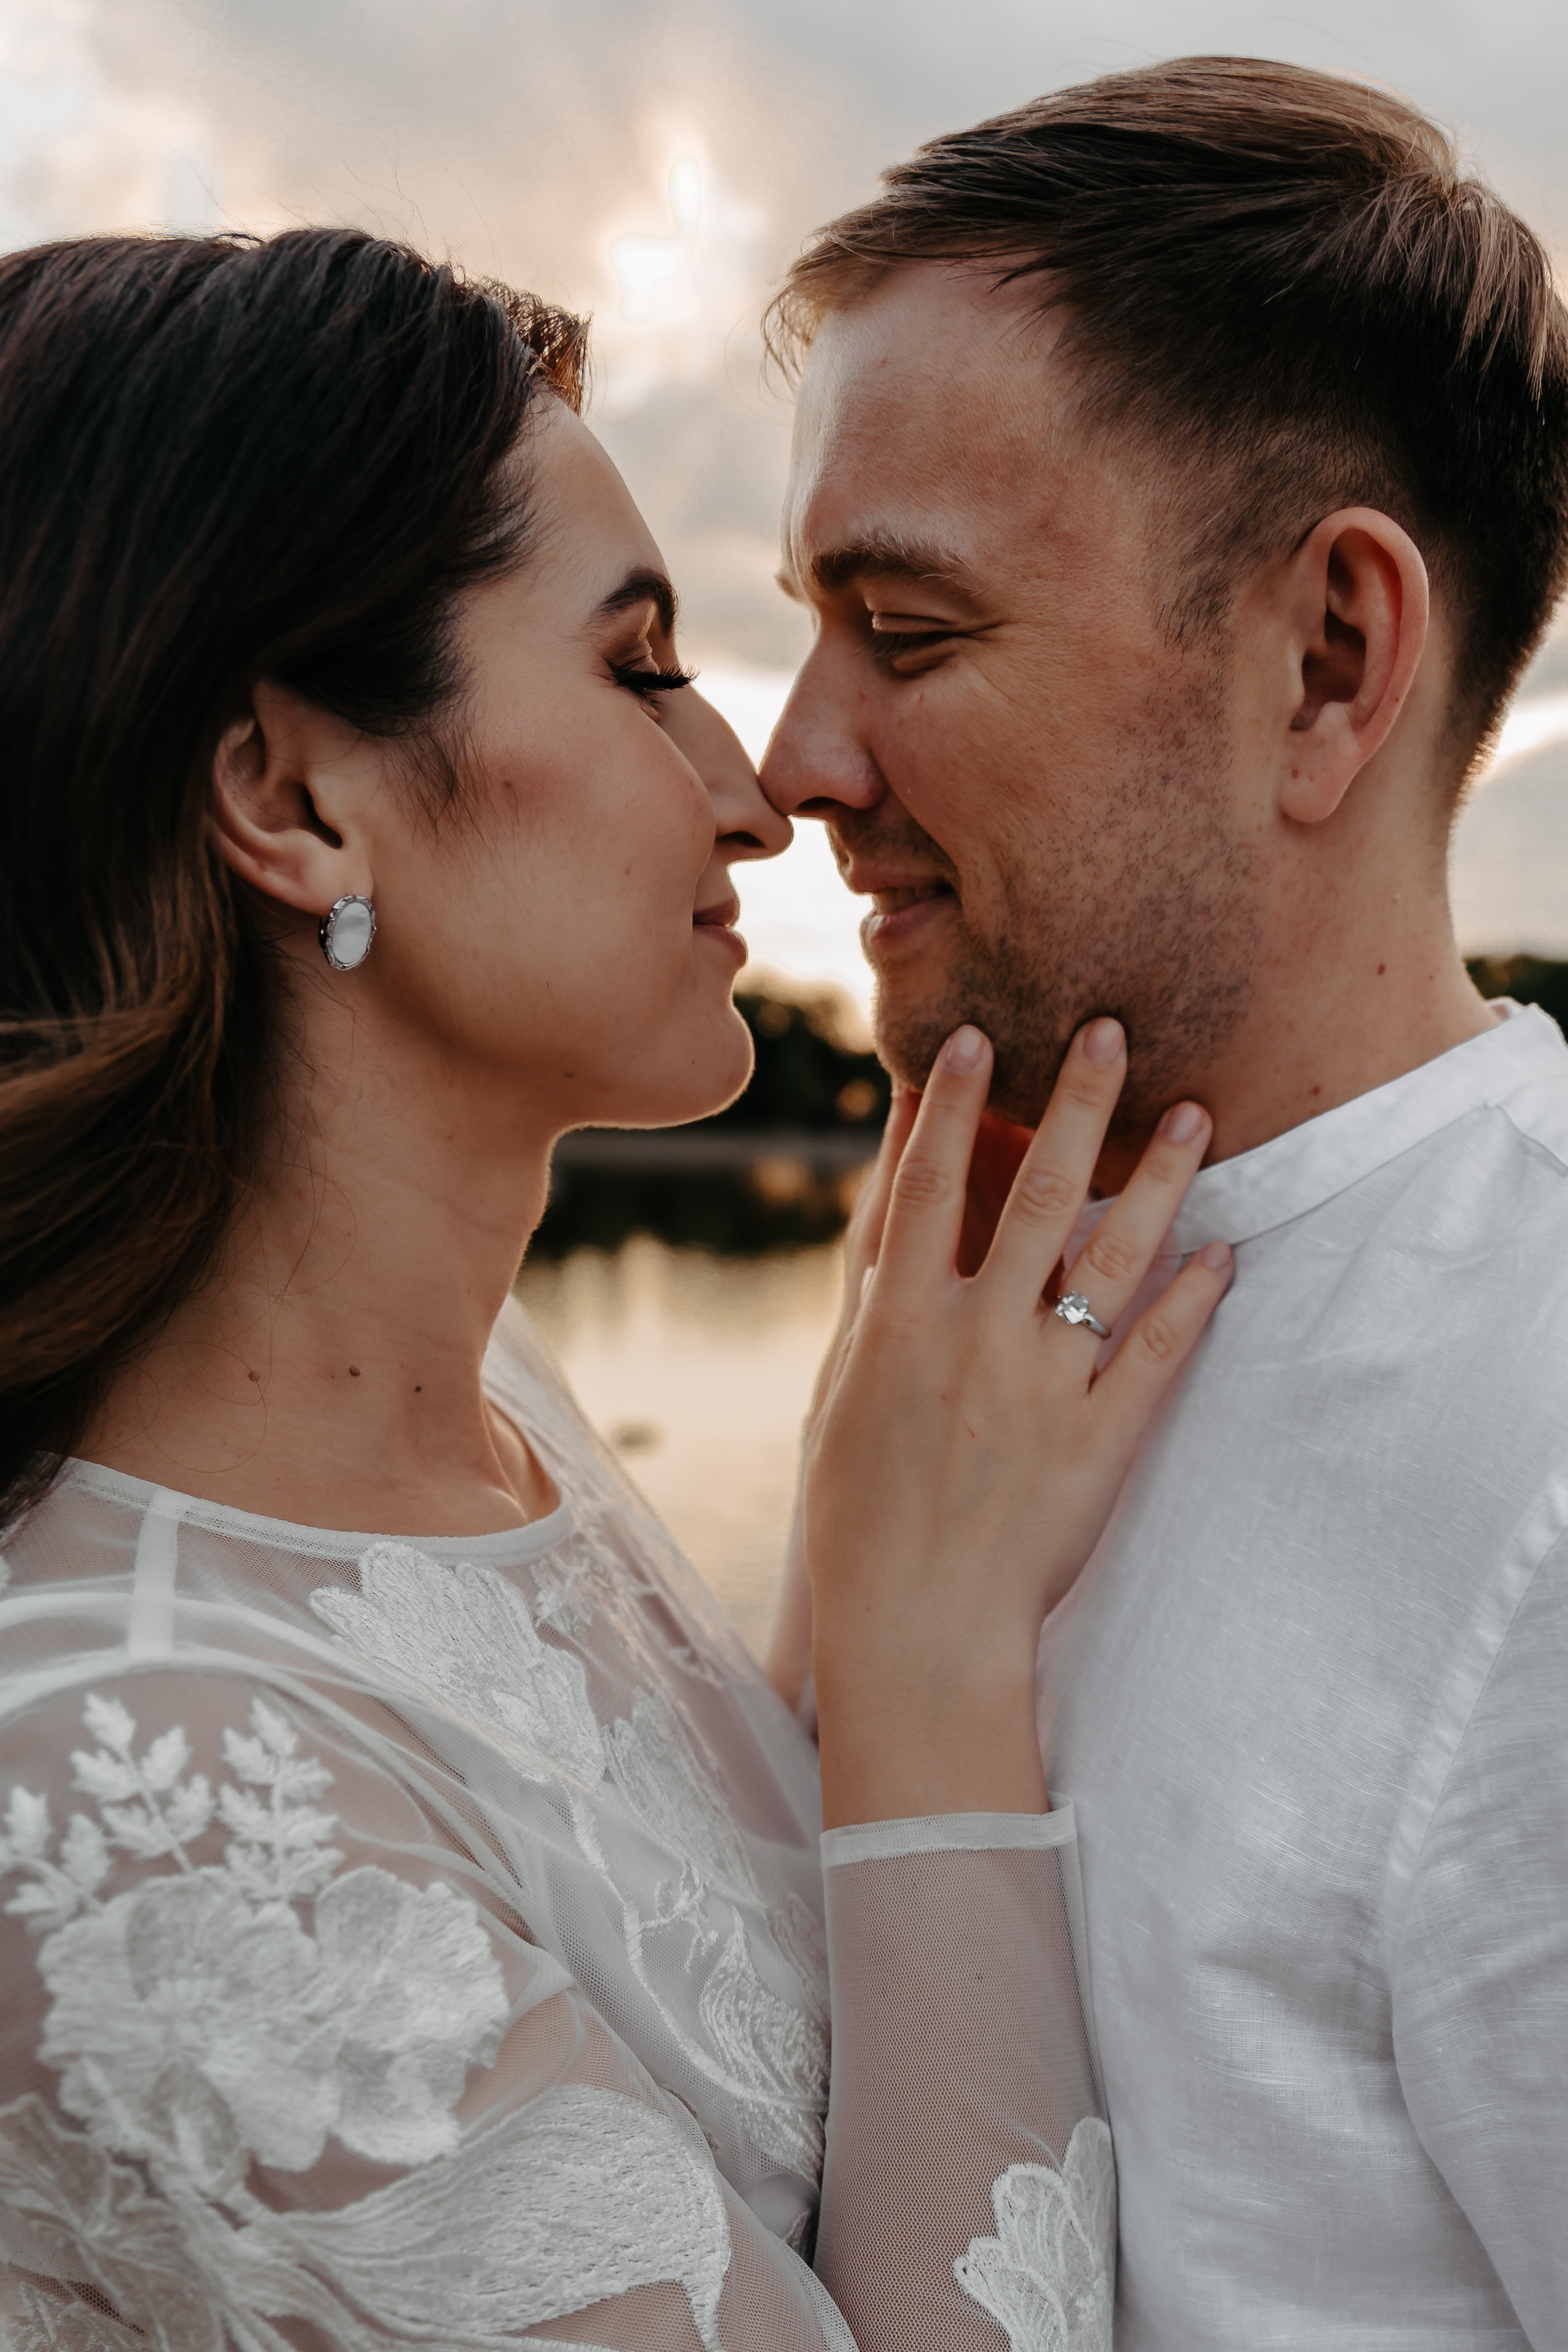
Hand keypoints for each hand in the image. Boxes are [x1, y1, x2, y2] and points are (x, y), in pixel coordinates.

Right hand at [806, 1017, 1231, 1827]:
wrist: (914, 1628)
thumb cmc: (857, 1517)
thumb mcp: (838, 1397)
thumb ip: (872, 1304)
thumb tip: (889, 1217)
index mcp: (898, 1324)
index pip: (927, 1186)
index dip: (948, 1106)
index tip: (973, 1036)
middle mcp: (974, 1339)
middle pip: (1034, 1195)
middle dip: (1074, 1104)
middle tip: (1111, 1028)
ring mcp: (1042, 1387)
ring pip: (1111, 1259)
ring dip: (1157, 1179)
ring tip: (1195, 1112)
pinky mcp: (1100, 1441)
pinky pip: (1159, 1354)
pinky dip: (1195, 1298)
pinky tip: (1226, 1247)